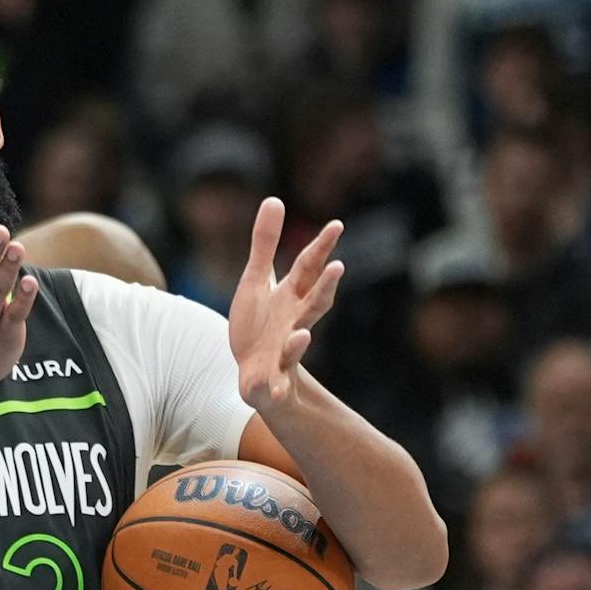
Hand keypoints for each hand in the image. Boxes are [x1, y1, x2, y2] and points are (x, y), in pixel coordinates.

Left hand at [227, 205, 344, 420]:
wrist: (253, 370)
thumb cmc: (257, 323)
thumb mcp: (255, 280)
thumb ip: (264, 244)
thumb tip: (275, 199)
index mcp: (291, 296)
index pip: (309, 268)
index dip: (322, 247)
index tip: (337, 225)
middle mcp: (294, 321)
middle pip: (313, 303)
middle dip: (324, 287)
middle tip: (337, 268)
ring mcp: (285, 350)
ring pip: (297, 345)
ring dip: (299, 342)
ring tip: (302, 334)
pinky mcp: (271, 377)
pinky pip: (276, 383)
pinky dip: (276, 387)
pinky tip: (275, 390)